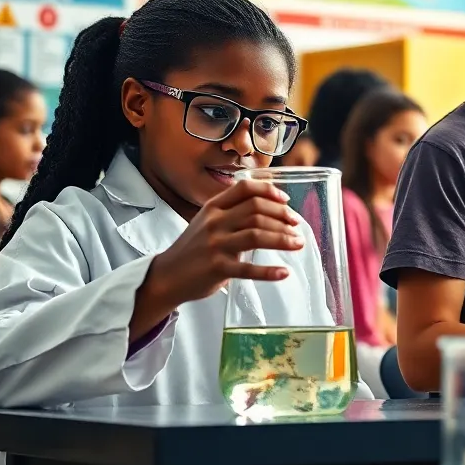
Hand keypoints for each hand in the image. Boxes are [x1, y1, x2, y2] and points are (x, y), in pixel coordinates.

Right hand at [146, 180, 301, 305]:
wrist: (167, 276)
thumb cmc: (193, 248)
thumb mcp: (207, 221)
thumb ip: (232, 212)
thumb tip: (271, 208)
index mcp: (213, 207)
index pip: (245, 189)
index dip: (269, 191)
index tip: (286, 200)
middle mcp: (214, 222)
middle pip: (256, 210)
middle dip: (282, 216)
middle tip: (297, 225)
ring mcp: (215, 245)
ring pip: (256, 234)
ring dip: (283, 239)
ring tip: (298, 243)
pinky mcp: (217, 268)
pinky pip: (248, 269)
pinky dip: (269, 271)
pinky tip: (284, 272)